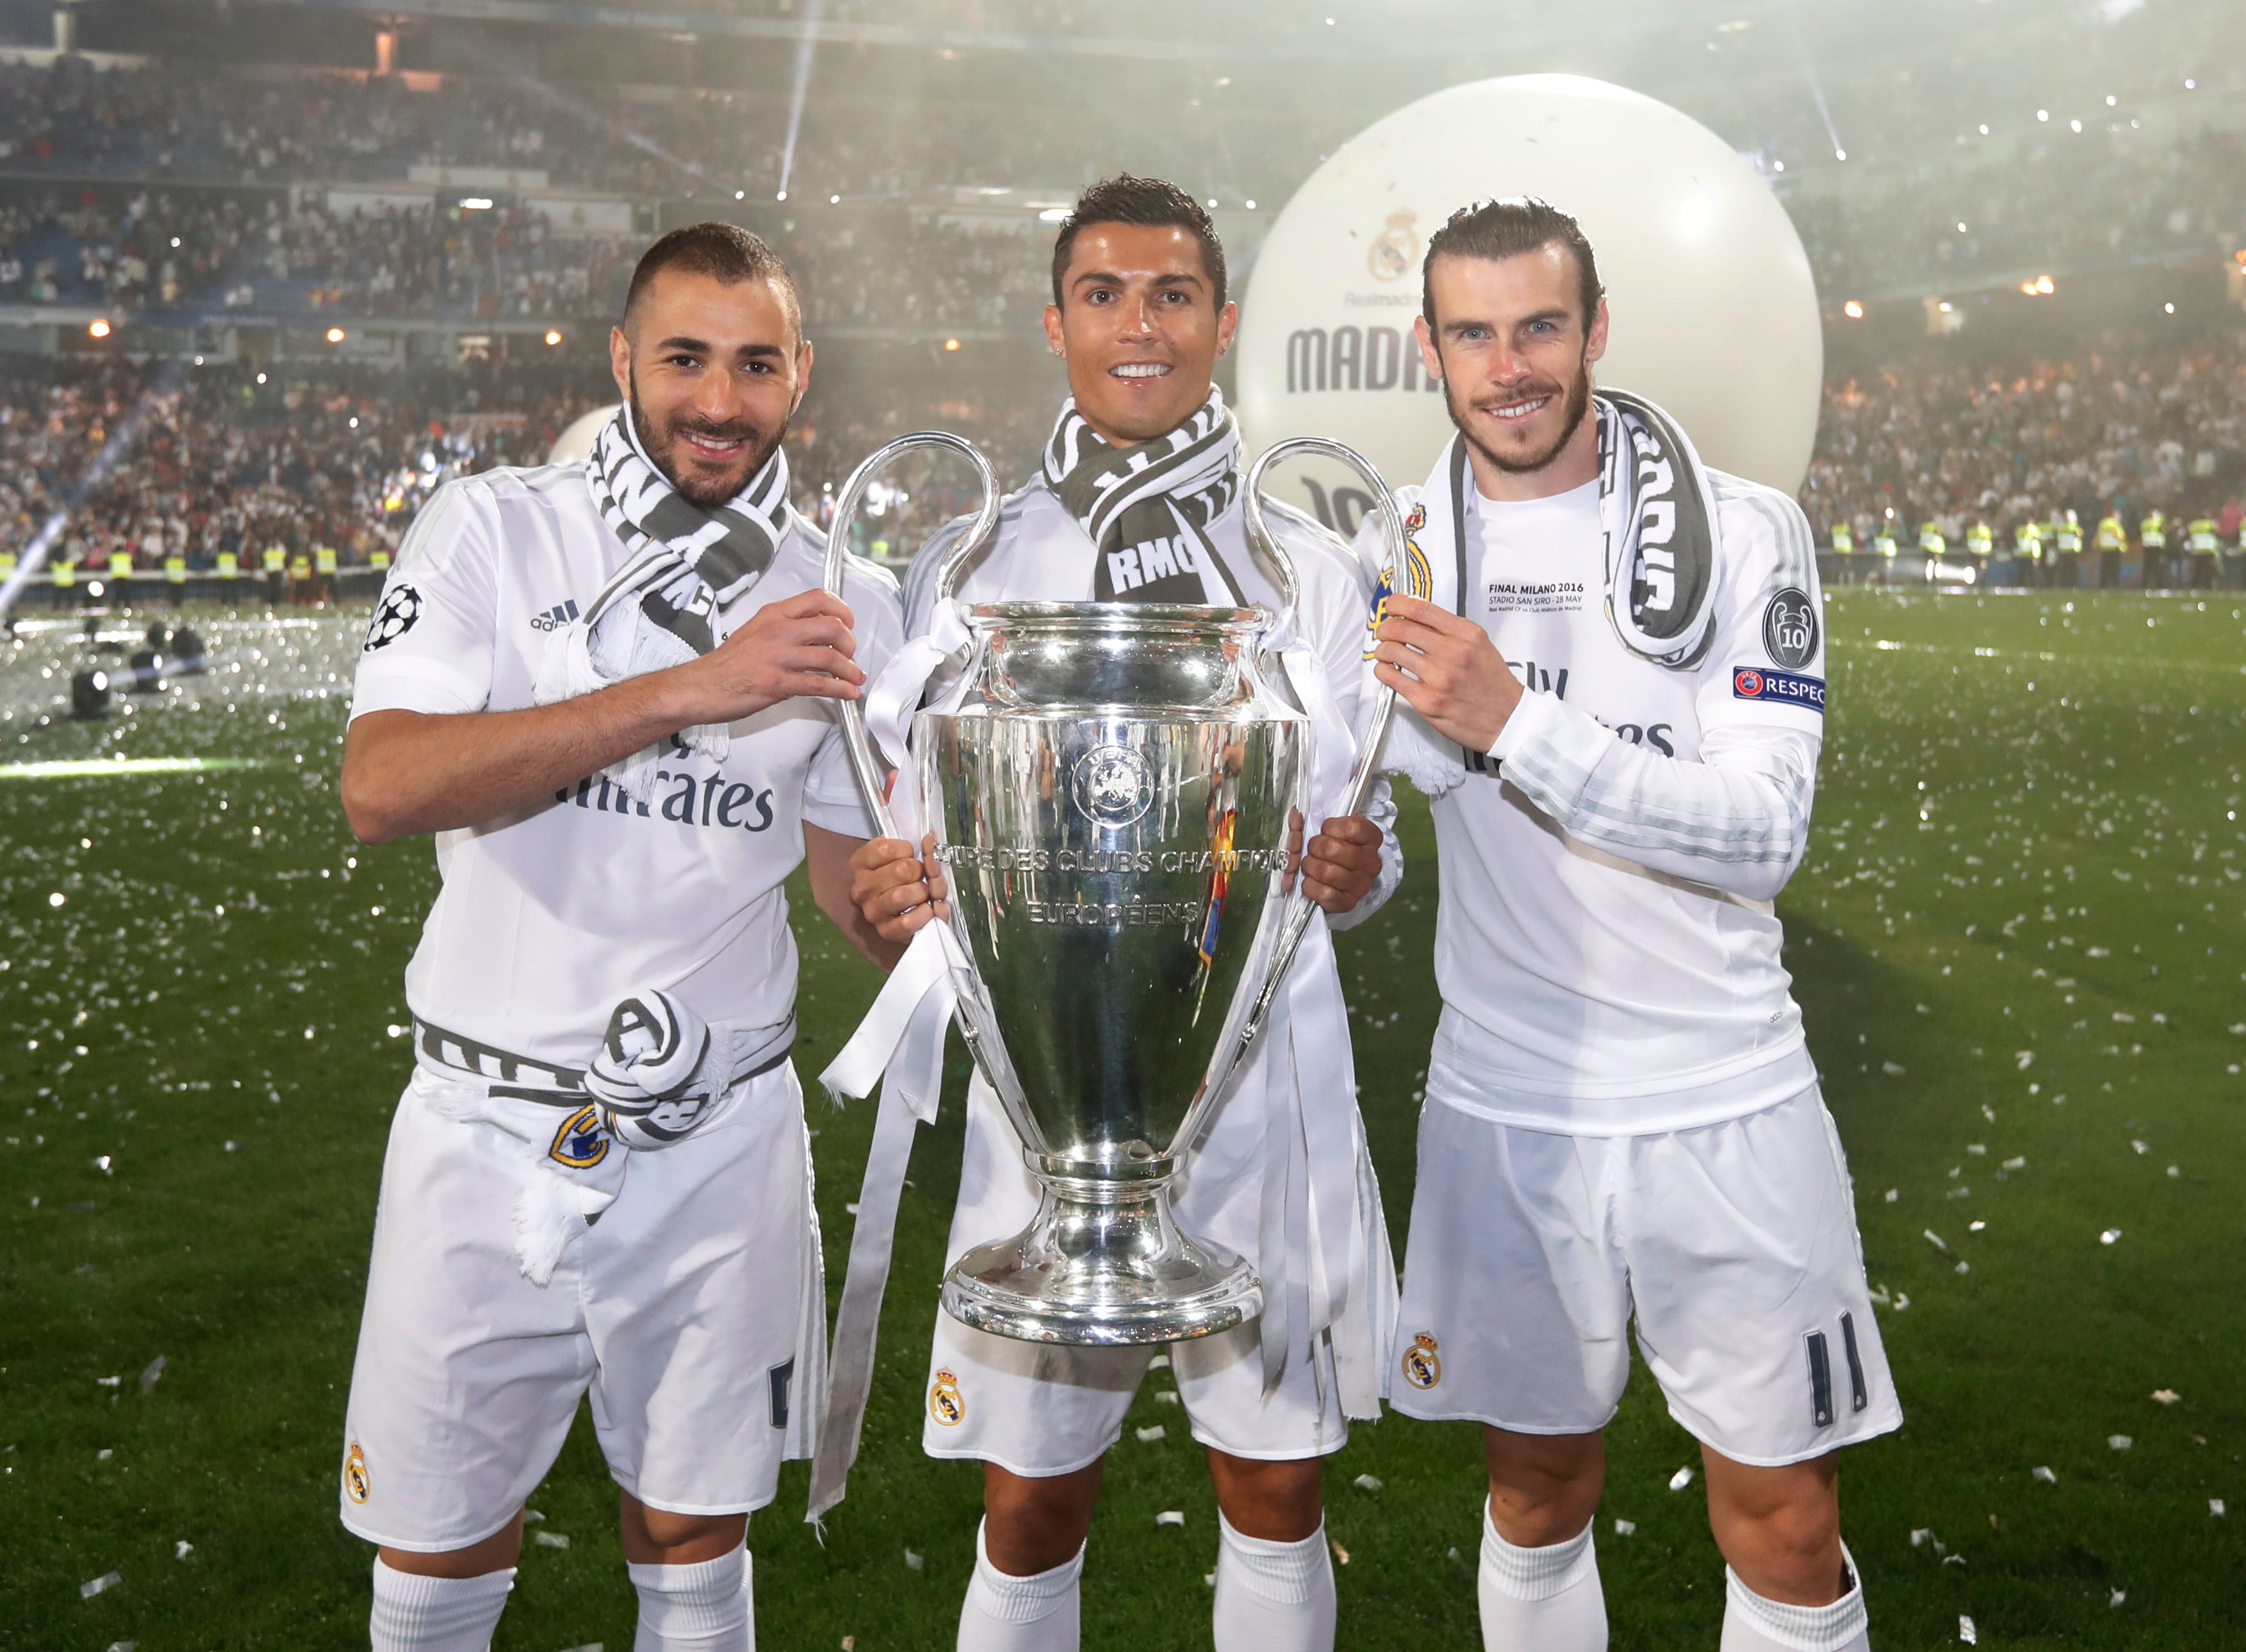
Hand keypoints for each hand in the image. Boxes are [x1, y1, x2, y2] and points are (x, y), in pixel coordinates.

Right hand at [662, 589, 863, 726]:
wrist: (700, 687)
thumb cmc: (728, 664)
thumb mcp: (756, 632)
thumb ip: (786, 629)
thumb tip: (818, 636)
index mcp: (773, 614)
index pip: (819, 598)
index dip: (842, 611)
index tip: (849, 624)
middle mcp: (778, 630)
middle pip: (832, 626)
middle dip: (850, 643)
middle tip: (851, 655)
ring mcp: (778, 657)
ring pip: (830, 657)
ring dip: (850, 670)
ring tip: (856, 678)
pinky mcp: (777, 683)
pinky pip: (819, 684)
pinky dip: (840, 690)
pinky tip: (848, 693)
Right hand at [848, 832, 949, 943]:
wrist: (904, 913)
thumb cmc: (905, 880)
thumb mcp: (905, 856)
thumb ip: (918, 847)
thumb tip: (930, 839)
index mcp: (860, 863)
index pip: (886, 848)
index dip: (906, 850)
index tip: (909, 855)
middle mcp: (861, 887)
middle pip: (901, 870)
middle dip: (920, 871)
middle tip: (920, 877)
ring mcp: (872, 911)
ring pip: (902, 895)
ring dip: (923, 893)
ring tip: (924, 894)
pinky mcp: (886, 931)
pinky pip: (908, 922)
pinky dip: (924, 915)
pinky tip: (926, 910)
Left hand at [1301, 813, 1383, 913]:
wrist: (1346, 879)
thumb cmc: (1337, 847)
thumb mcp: (1332, 829)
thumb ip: (1313, 820)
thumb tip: (1295, 815)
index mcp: (1372, 838)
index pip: (1352, 827)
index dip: (1330, 827)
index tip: (1324, 830)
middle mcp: (1371, 862)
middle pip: (1333, 849)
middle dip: (1314, 847)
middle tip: (1312, 850)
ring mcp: (1362, 884)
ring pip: (1327, 872)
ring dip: (1310, 866)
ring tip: (1309, 865)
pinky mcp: (1349, 902)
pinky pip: (1326, 894)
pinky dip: (1311, 887)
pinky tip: (1309, 882)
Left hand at [1371, 593, 1521, 754]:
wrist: (1507, 719)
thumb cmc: (1493, 682)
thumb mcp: (1480, 645)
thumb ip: (1451, 630)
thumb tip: (1416, 618)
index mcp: (1467, 634)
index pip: (1421, 609)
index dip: (1397, 603)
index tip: (1390, 606)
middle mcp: (1453, 652)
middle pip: (1400, 628)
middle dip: (1385, 628)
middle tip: (1384, 633)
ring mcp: (1438, 678)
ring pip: (1391, 651)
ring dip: (1381, 650)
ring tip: (1385, 653)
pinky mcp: (1427, 701)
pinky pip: (1391, 678)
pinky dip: (1382, 670)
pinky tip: (1386, 670)